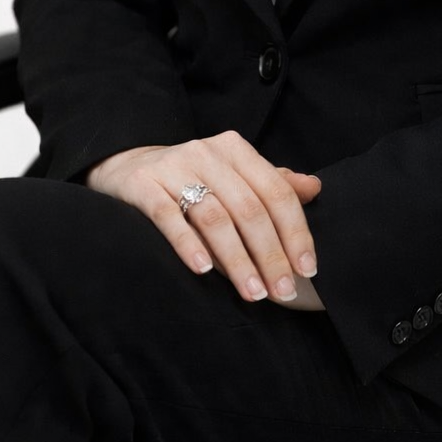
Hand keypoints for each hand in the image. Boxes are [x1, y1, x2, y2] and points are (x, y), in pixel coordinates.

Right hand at [86, 133, 323, 307]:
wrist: (127, 165)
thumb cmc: (191, 177)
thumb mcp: (233, 173)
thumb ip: (272, 182)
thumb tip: (314, 188)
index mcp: (235, 149)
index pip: (275, 191)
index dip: (295, 231)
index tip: (307, 269)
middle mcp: (206, 153)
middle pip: (248, 208)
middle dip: (270, 254)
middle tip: (282, 291)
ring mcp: (172, 168)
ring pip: (214, 217)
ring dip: (236, 260)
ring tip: (252, 293)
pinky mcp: (142, 186)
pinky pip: (168, 217)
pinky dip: (188, 244)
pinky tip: (203, 271)